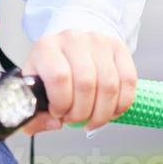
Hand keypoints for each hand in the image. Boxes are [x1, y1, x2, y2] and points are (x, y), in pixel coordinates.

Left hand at [19, 29, 136, 134]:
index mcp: (46, 47)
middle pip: (86, 85)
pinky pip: (128, 82)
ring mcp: (98, 42)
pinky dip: (121, 104)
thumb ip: (35, 111)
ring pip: (109, 86)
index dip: (61, 104)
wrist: (71, 45)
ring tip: (92, 119)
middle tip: (76, 120)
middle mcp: (73, 40)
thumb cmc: (52, 68)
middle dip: (82, 113)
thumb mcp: (35, 85)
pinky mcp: (119, 48)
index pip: (59, 78)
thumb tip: (53, 123)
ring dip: (102, 113)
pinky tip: (110, 111)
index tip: (58, 114)